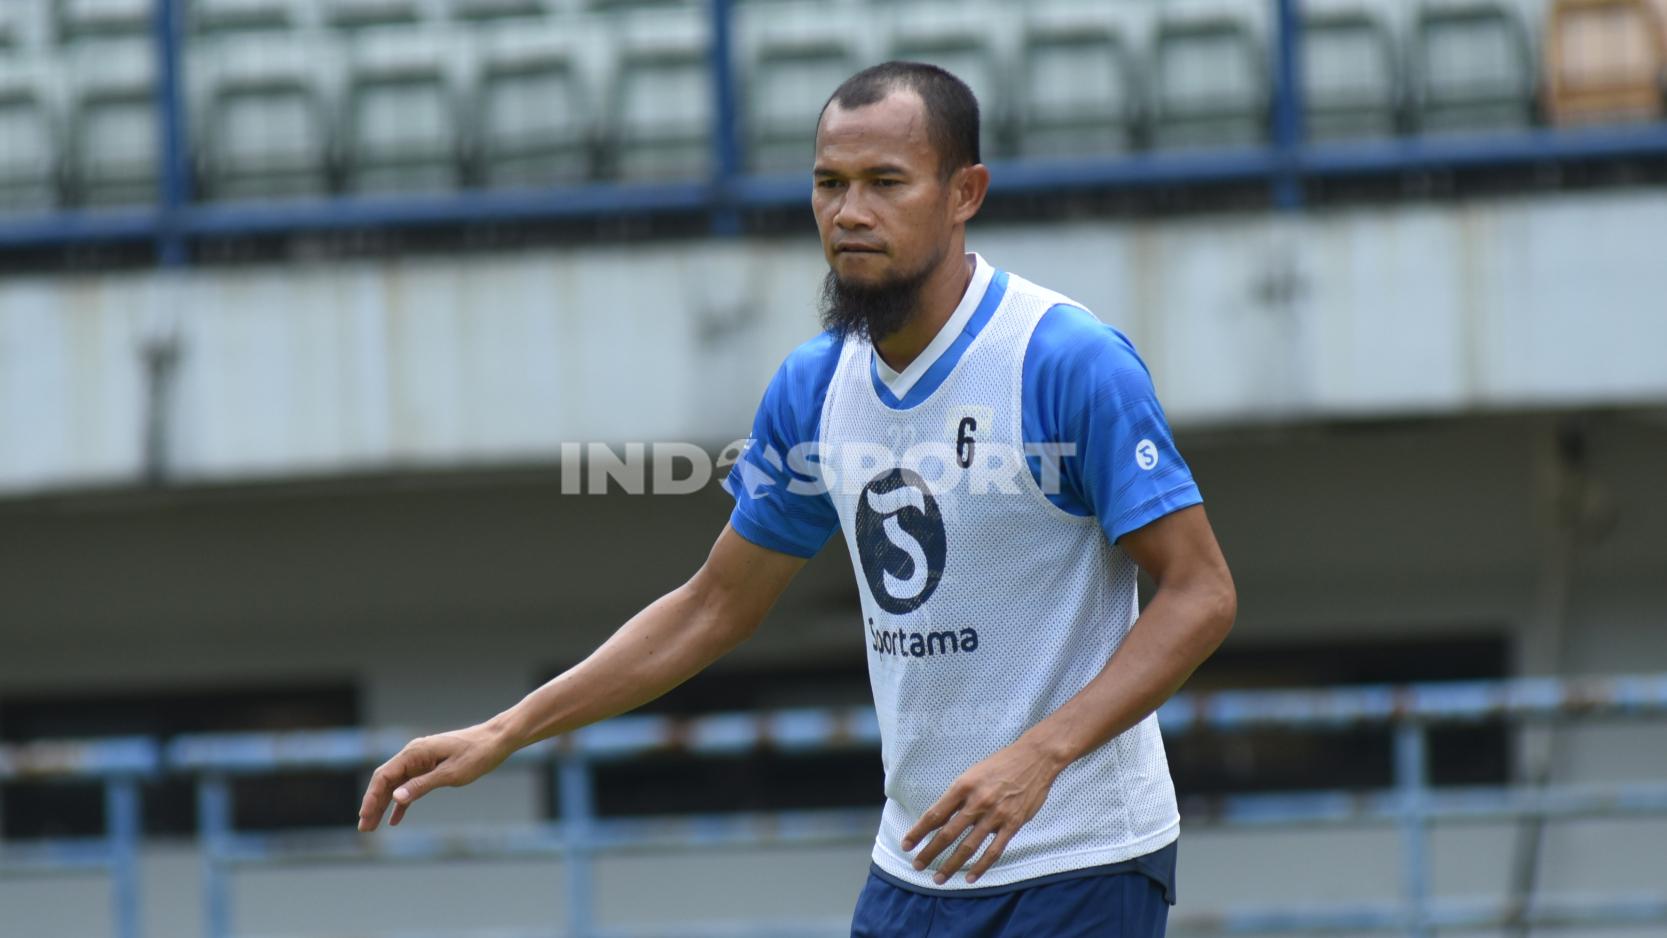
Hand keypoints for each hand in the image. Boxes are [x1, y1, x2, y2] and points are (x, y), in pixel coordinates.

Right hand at [357, 723, 514, 831]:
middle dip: (373, 804)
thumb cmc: (476, 755)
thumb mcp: (450, 774)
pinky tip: (395, 819)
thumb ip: (422, 785)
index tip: (364, 817)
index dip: (371, 797)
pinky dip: (402, 802)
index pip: (384, 776)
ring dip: (384, 805)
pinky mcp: (429, 767)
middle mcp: (413, 755)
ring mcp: (420, 761)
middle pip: (385, 781)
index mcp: (414, 753)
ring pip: (396, 785)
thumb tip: (395, 797)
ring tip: (372, 826)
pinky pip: (409, 786)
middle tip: (364, 828)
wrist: (495, 741)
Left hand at [901, 739, 1064, 884]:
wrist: (1035, 758)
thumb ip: (957, 796)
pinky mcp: (1013, 824)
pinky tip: (970, 878)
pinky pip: (994, 851)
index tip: (906, 845)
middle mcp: (977, 801)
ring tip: (939, 878)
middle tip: (916, 865)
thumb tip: (939, 819)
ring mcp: (996, 814)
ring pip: (968, 846)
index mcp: (963, 786)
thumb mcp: (972, 773)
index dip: (918, 831)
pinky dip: (981, 866)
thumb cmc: (1000, 765)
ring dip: (951, 865)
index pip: (935, 814)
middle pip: (948, 833)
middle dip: (930, 852)